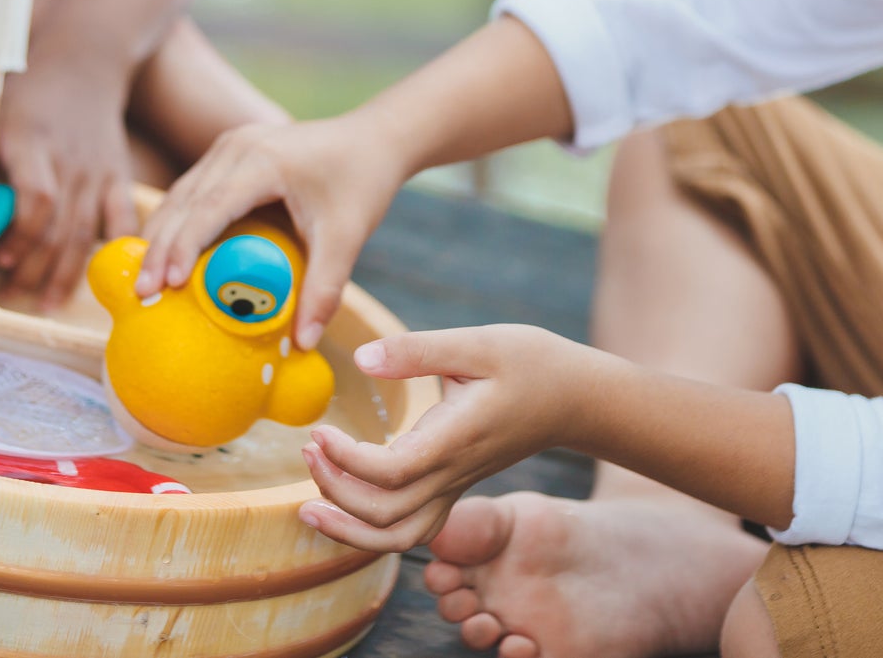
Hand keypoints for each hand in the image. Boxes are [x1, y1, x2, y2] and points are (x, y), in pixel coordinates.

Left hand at [0, 45, 136, 307]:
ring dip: (66, 273)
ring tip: (46, 303)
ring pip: (87, 233)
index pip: (37, 199)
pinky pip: (121, 220)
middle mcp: (71, 161)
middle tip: (13, 298)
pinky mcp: (119, 174)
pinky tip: (100, 277)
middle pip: (60, 227)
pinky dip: (113, 250)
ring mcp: (99, 170)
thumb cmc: (29, 90)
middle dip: (35, 269)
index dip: (20, 236)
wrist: (85, 59)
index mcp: (34, 143)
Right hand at [136, 113, 410, 349]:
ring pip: (181, 193)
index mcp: (262, 159)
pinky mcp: (231, 153)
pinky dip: (177, 222)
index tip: (166, 285)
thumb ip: (325, 287)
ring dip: (160, 236)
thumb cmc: (363, 181)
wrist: (376, 137)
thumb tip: (305, 342)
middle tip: (140, 295)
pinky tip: (166, 257)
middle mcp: (237, 146)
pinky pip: (193, 189)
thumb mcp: (348, 235)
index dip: (184, 246)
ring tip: (143, 282)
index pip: (209, 206)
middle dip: (159, 248)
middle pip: (184, 200)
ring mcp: (231, 146)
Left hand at [297, 325, 590, 550]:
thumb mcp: (478, 343)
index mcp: (455, 439)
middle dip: (335, 491)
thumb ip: (417, 351)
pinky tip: (345, 504)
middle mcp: (453, 473)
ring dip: (348, 530)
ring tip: (310, 503)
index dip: (346, 460)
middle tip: (309, 450)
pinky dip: (371, 530)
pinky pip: (411, 530)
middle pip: (385, 515)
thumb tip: (362, 357)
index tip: (321, 430)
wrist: (574, 397)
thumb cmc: (531, 363)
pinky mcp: (455, 487)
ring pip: (398, 539)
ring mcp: (455, 487)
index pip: (392, 472)